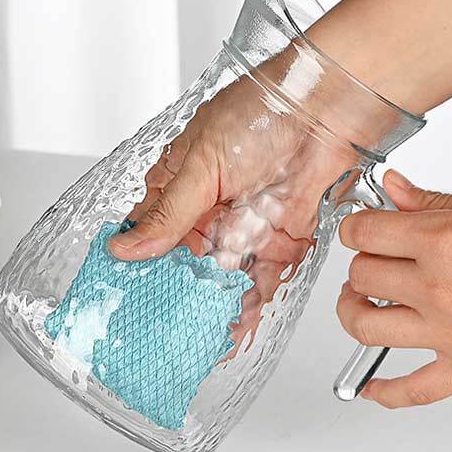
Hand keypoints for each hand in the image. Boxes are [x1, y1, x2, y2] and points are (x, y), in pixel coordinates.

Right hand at [109, 75, 354, 344]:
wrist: (327, 110)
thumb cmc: (260, 115)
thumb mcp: (201, 166)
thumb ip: (168, 214)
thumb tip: (124, 246)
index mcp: (182, 183)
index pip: (153, 232)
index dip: (144, 265)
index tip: (133, 300)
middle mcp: (212, 206)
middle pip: (191, 261)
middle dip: (184, 295)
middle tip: (170, 331)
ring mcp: (246, 222)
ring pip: (226, 274)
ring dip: (218, 305)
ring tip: (204, 340)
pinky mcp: (282, 234)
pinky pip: (264, 274)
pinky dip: (254, 299)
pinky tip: (240, 326)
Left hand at [337, 170, 451, 407]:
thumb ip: (436, 200)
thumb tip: (394, 189)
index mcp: (444, 240)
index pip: (364, 232)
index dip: (355, 223)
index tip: (361, 224)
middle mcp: (438, 288)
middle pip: (360, 275)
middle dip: (361, 260)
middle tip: (375, 255)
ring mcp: (450, 333)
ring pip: (365, 328)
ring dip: (352, 311)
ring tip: (359, 300)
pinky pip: (412, 390)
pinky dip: (385, 392)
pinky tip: (371, 387)